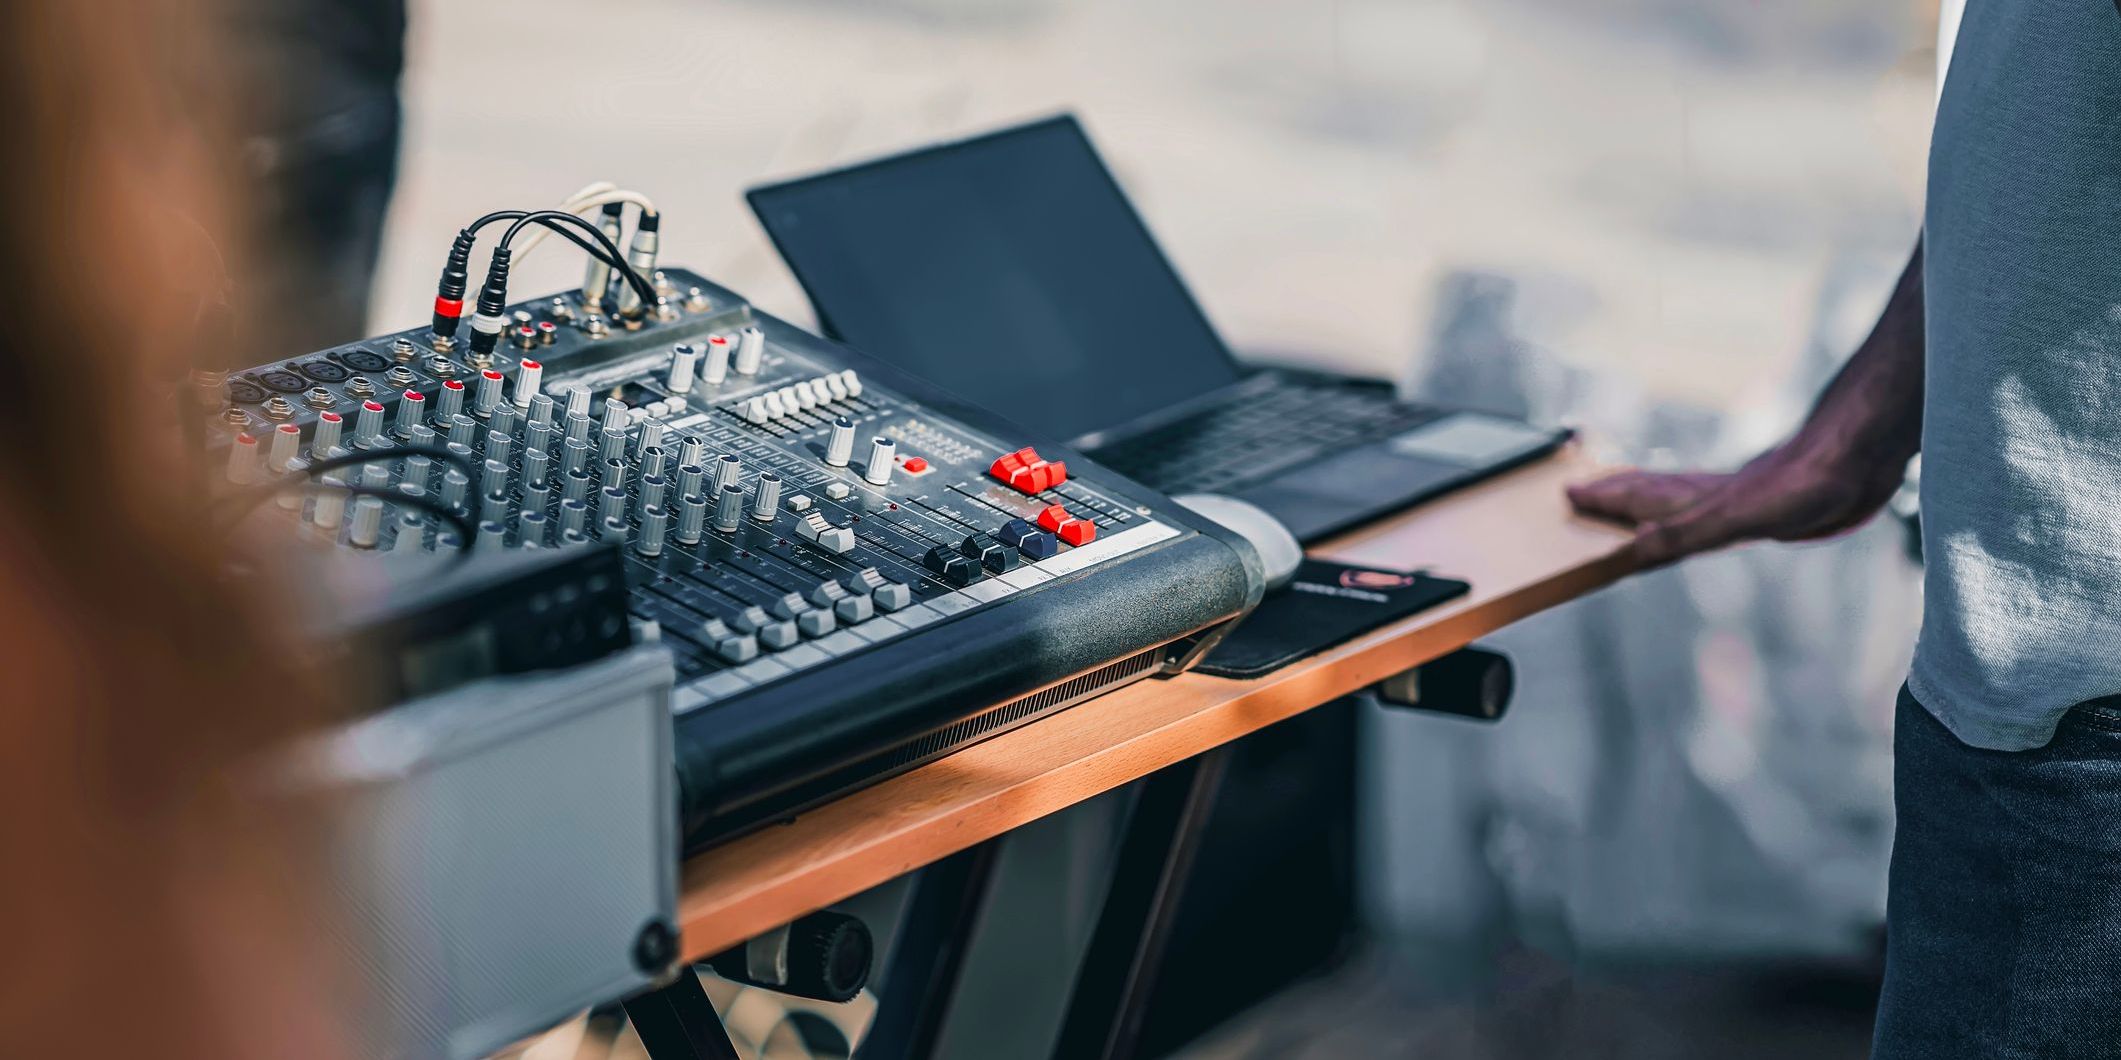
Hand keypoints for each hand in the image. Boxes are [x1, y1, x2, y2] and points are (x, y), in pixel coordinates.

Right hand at [1566, 444, 1902, 567]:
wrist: (1862, 452)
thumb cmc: (1805, 482)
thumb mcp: (1733, 517)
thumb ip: (1681, 534)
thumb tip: (1631, 551)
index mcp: (1700, 498)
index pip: (1640, 499)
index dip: (1606, 500)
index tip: (1571, 493)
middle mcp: (1717, 493)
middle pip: (1657, 492)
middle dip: (1621, 494)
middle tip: (1589, 489)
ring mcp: (1747, 493)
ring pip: (1690, 494)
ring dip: (1660, 497)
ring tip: (1640, 496)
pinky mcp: (1779, 496)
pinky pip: (1726, 500)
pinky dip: (1708, 503)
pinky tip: (1723, 504)